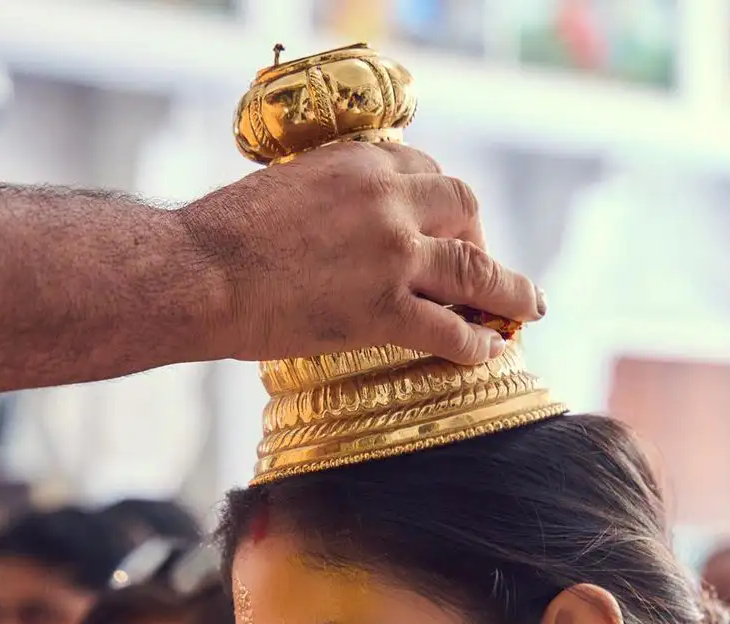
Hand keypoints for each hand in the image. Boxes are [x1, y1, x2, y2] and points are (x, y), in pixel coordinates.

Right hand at [180, 140, 543, 364]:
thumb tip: (346, 221)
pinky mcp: (385, 310)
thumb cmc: (226, 236)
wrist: (202, 273)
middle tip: (483, 265)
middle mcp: (389, 201)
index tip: (451, 222)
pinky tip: (488, 353)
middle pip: (464, 206)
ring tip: (527, 307)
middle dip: (480, 235)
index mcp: (362, 163)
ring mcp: (393, 256)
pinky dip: (476, 342)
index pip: (427, 170)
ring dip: (508, 289)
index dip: (446, 201)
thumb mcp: (288, 186)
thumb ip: (331, 196)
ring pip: (475, 268)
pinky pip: (450, 328)